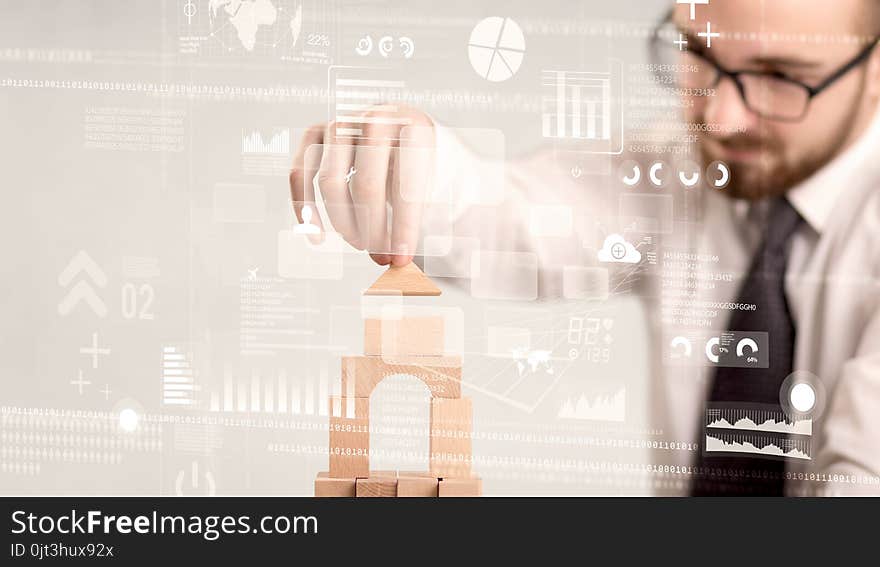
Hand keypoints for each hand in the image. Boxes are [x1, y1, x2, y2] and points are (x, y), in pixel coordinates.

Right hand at [289, 106, 433, 265]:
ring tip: (360, 244)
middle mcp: (376, 119)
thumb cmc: (418, 163)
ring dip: (343, 222)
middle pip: (366, 185)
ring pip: (330, 181)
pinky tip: (317, 236)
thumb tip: (398, 261)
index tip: (402, 258)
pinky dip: (303, 207)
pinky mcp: (316, 131)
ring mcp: (343, 123)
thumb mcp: (433, 181)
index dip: (404, 227)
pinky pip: (300, 172)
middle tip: (380, 256)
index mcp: (414, 128)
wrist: (402, 130)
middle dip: (373, 230)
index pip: (406, 185)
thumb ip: (418, 215)